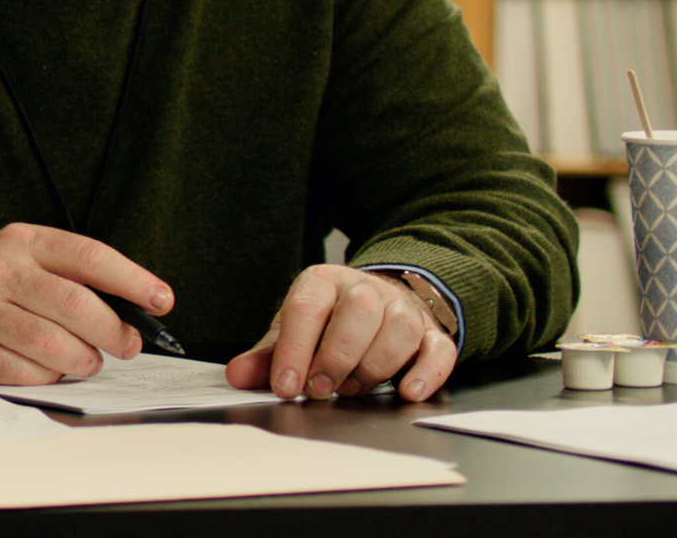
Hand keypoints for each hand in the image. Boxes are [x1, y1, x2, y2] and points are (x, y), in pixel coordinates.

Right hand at [0, 223, 173, 383]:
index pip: (88, 257)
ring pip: (55, 346)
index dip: (133, 280)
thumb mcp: (21, 258)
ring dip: (83, 361)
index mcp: (21, 242)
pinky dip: (46, 378)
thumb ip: (71, 275)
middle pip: (78, 306)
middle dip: (115, 333)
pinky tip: (45, 369)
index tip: (161, 300)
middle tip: (125, 345)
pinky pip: (24, 373)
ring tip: (84, 360)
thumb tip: (134, 308)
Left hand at [226, 265, 456, 400]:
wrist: (376, 305)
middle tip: (321, 389)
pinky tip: (407, 392)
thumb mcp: (292, 334)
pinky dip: (426, 373)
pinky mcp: (432, 333)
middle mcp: (364, 290)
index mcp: (322, 283)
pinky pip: (438, 350)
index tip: (286, 385)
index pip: (306, 309)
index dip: (294, 350)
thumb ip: (266, 357)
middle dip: (337, 357)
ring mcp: (402, 309)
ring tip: (353, 389)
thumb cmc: (328, 323)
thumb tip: (237, 376)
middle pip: (357, 313)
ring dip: (375, 366)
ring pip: (399, 329)